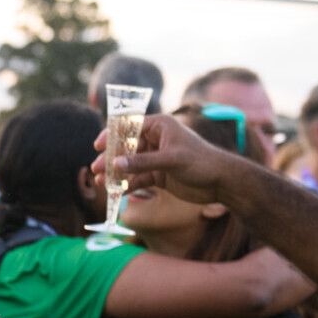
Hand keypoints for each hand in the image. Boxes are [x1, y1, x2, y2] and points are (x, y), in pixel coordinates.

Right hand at [91, 114, 231, 205]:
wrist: (222, 182)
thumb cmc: (201, 162)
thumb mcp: (171, 160)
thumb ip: (143, 163)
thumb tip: (116, 165)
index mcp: (160, 126)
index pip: (130, 126)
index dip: (111, 134)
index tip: (98, 145)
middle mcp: (156, 140)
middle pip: (126, 147)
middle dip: (110, 158)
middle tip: (95, 168)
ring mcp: (157, 158)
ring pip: (130, 164)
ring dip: (116, 173)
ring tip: (100, 182)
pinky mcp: (159, 175)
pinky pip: (138, 178)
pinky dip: (127, 184)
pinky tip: (116, 191)